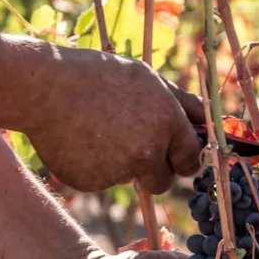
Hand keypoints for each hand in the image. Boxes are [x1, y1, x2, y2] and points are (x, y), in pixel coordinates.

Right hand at [29, 48, 204, 193]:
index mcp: (168, 124)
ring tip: (98, 132)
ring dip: (122, 165)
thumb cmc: (99, 76)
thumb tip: (213, 121)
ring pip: (131, 179)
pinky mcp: (93, 183)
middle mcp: (148, 153)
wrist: (44, 88)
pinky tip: (80, 141)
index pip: (191, 160)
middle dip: (155, 170)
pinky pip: (103, 181)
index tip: (175, 156)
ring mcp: (119, 172)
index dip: (183, 158)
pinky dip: (95, 167)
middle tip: (134, 147)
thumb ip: (183, 103)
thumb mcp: (148, 78)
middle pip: (164, 181)